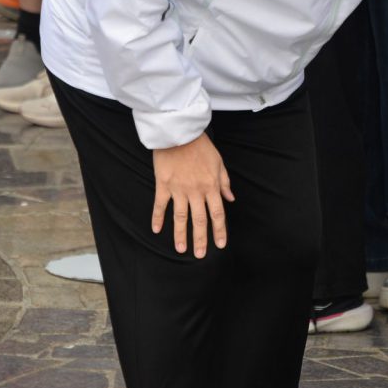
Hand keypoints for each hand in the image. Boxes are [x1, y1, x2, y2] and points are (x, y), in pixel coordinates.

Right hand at [152, 133, 234, 257]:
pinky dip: (157, 218)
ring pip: (180, 217)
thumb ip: (224, 182)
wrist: (180, 133)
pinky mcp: (163, 185)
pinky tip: (156, 230)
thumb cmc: (201, 146)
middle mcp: (196, 191)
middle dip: (201, 239)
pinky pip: (160, 205)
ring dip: (180, 234)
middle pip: (199, 220)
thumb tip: (231, 200)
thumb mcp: (219, 162)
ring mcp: (179, 189)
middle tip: (200, 255)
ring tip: (181, 249)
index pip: (217, 213)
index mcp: (211, 186)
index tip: (220, 244)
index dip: (219, 230)